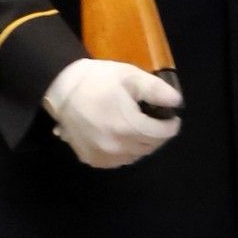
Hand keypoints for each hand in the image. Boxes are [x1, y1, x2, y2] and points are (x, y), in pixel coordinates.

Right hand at [43, 58, 182, 169]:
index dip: (171, 125)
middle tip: (154, 121)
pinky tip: (119, 138)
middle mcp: (118, 147)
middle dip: (156, 135)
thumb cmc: (96, 80)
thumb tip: (177, 102)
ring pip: (134, 156)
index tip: (171, 117)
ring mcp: (103, 156)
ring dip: (140, 145)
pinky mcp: (91, 159)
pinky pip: (116, 161)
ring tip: (137, 129)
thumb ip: (156, 90)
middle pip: (150, 147)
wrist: (60, 89)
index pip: (162, 134)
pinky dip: (123, 152)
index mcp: (130, 127)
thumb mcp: (129, 76)